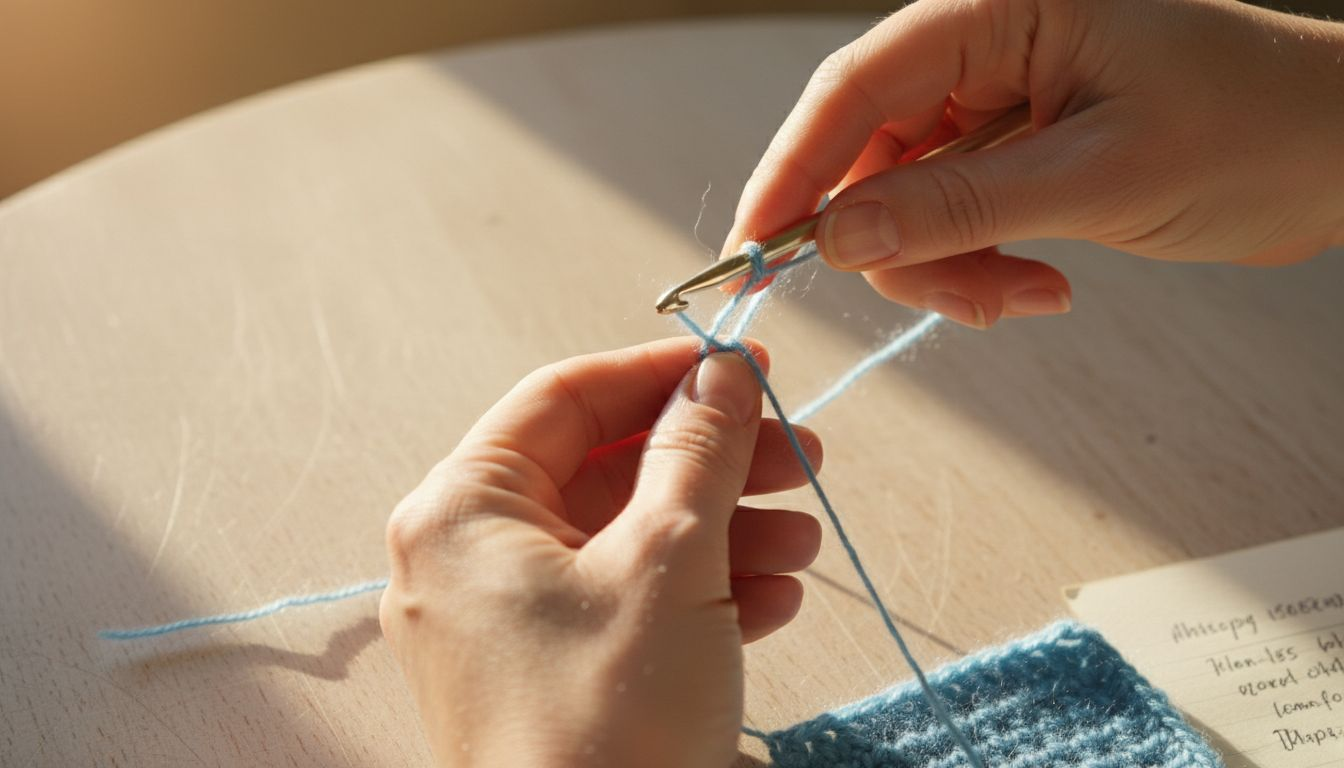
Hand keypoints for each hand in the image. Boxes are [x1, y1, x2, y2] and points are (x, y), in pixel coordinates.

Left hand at [379, 339, 823, 767]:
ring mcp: (503, 622)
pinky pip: (622, 604)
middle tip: (797, 459)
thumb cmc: (608, 720)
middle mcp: (468, 559)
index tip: (742, 370)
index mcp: (464, 510)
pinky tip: (770, 603)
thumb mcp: (670, 559)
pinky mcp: (544, 675)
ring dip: (720, 532)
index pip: (567, 397)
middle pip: (604, 469)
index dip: (661, 375)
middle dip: (711, 464)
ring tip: (801, 544)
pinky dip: (695, 594)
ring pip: (623, 540)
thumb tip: (721, 373)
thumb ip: (699, 450)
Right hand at [727, 0, 1343, 327]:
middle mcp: (984, 50)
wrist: (1338, 154)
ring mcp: (995, 105)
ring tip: (1023, 297)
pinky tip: (1040, 286)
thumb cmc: (1252, 131)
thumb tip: (836, 237)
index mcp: (1000, 11)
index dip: (794, 167)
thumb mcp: (1100, 176)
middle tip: (959, 301)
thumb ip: (959, 205)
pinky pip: (948, 221)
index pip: (857, 86)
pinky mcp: (1011, 153)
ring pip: (903, 201)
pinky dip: (976, 269)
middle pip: (870, 154)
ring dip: (945, 268)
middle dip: (897, 244)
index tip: (756, 249)